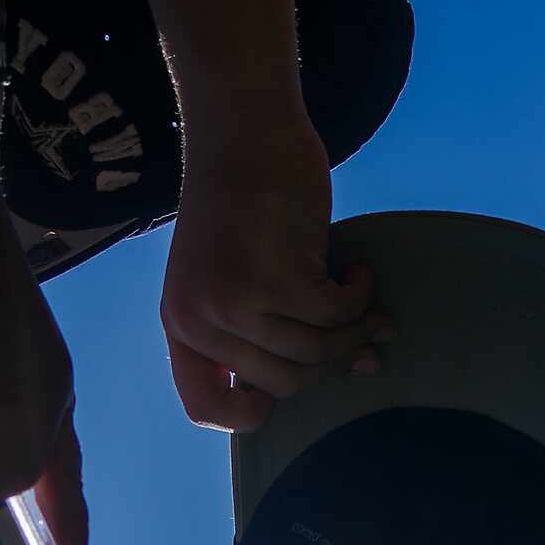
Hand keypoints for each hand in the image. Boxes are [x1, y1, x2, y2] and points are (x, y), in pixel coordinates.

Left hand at [160, 122, 386, 433]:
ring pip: (316, 353)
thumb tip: (362, 367)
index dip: (246, 414)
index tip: (280, 392)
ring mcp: (235, 301)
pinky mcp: (277, 277)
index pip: (202, 406)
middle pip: (284, 385)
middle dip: (328, 360)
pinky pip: (337, 315)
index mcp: (181, 323)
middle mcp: (200, 320)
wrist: (242, 129)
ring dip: (354, 329)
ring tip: (363, 297)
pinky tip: (359, 270)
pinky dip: (360, 296)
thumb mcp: (233, 271)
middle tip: (351, 326)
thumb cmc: (242, 199)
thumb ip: (276, 325)